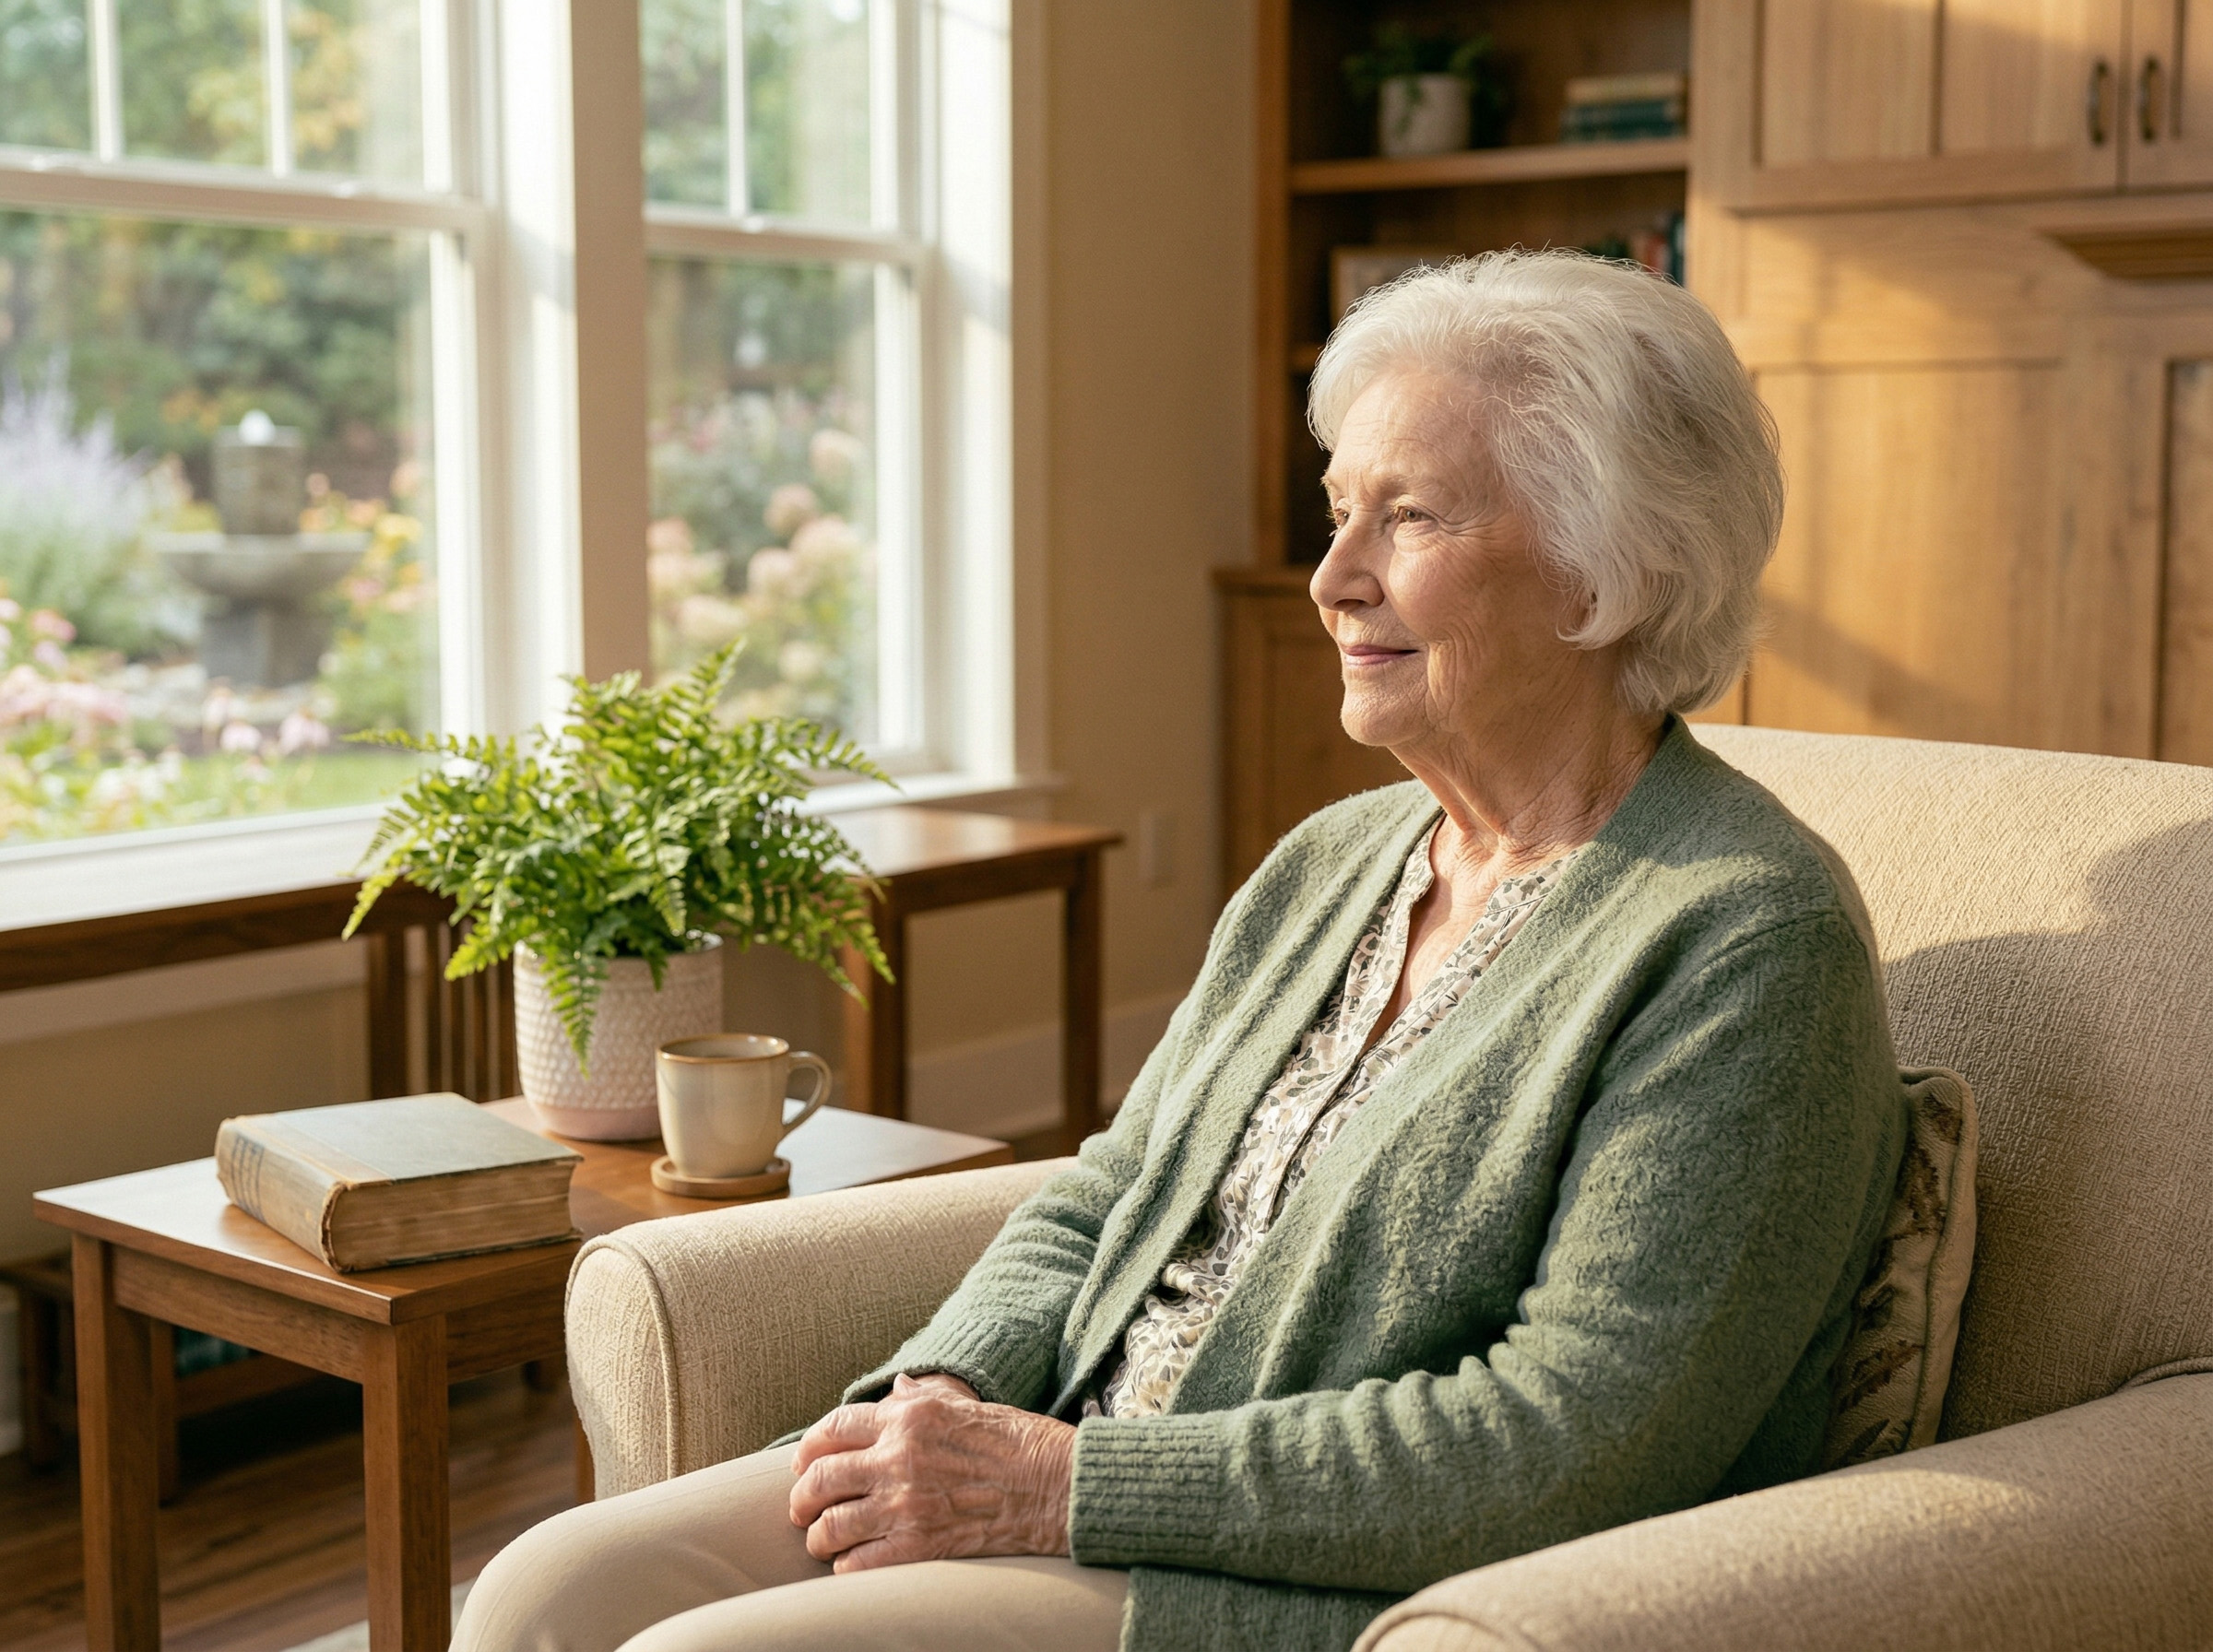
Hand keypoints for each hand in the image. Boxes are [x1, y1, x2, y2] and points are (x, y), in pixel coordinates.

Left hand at [788, 1372, 1075, 1571]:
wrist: (1059, 1484)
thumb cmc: (1020, 1442)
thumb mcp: (966, 1405)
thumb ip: (922, 1400)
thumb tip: (895, 1389)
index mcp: (909, 1417)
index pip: (833, 1428)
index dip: (808, 1449)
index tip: (802, 1464)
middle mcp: (899, 1457)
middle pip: (819, 1479)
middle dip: (801, 1499)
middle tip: (801, 1510)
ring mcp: (906, 1504)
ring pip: (830, 1527)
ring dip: (819, 1538)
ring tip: (823, 1542)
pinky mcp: (920, 1546)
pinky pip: (857, 1564)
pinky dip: (847, 1567)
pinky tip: (853, 1564)